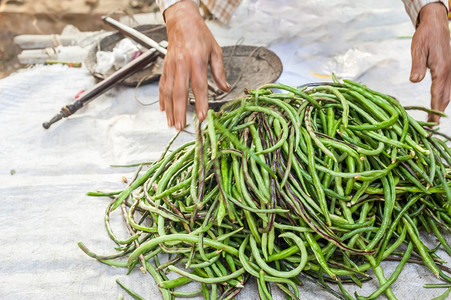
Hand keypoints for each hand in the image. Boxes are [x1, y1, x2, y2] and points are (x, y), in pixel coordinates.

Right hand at [159, 0, 229, 129]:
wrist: (182, 22)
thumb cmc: (200, 36)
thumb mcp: (215, 50)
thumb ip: (219, 71)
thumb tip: (225, 88)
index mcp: (197, 61)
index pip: (199, 86)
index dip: (200, 102)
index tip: (202, 116)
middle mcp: (182, 65)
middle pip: (180, 92)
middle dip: (180, 111)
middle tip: (181, 127)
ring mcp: (171, 67)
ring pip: (168, 91)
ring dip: (169, 109)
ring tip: (172, 123)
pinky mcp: (165, 67)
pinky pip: (162, 85)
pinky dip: (162, 99)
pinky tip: (163, 110)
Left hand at [410, 2, 450, 123]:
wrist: (436, 24)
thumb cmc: (425, 36)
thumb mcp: (417, 49)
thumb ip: (417, 66)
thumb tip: (414, 81)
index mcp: (441, 70)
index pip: (438, 96)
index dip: (434, 112)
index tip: (431, 126)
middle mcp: (449, 73)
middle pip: (445, 99)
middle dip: (438, 115)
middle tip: (430, 130)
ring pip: (448, 94)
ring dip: (440, 108)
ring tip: (432, 121)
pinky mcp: (449, 70)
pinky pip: (447, 88)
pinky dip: (443, 99)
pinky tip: (437, 105)